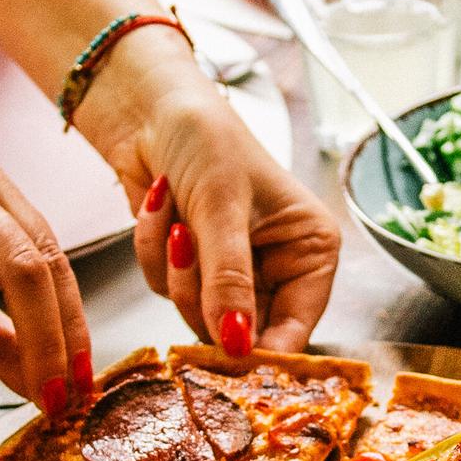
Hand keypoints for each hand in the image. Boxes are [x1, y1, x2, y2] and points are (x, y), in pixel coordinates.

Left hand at [117, 82, 340, 353]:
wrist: (150, 108)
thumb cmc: (206, 139)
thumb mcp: (223, 208)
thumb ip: (229, 280)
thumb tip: (237, 343)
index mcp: (309, 252)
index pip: (295, 329)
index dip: (260, 348)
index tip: (226, 352)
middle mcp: (277, 269)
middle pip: (242, 332)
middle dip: (204, 294)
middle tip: (188, 244)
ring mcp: (232, 273)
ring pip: (199, 315)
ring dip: (175, 270)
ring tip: (176, 216)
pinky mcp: (191, 269)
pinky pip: (167, 291)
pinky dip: (154, 254)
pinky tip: (160, 207)